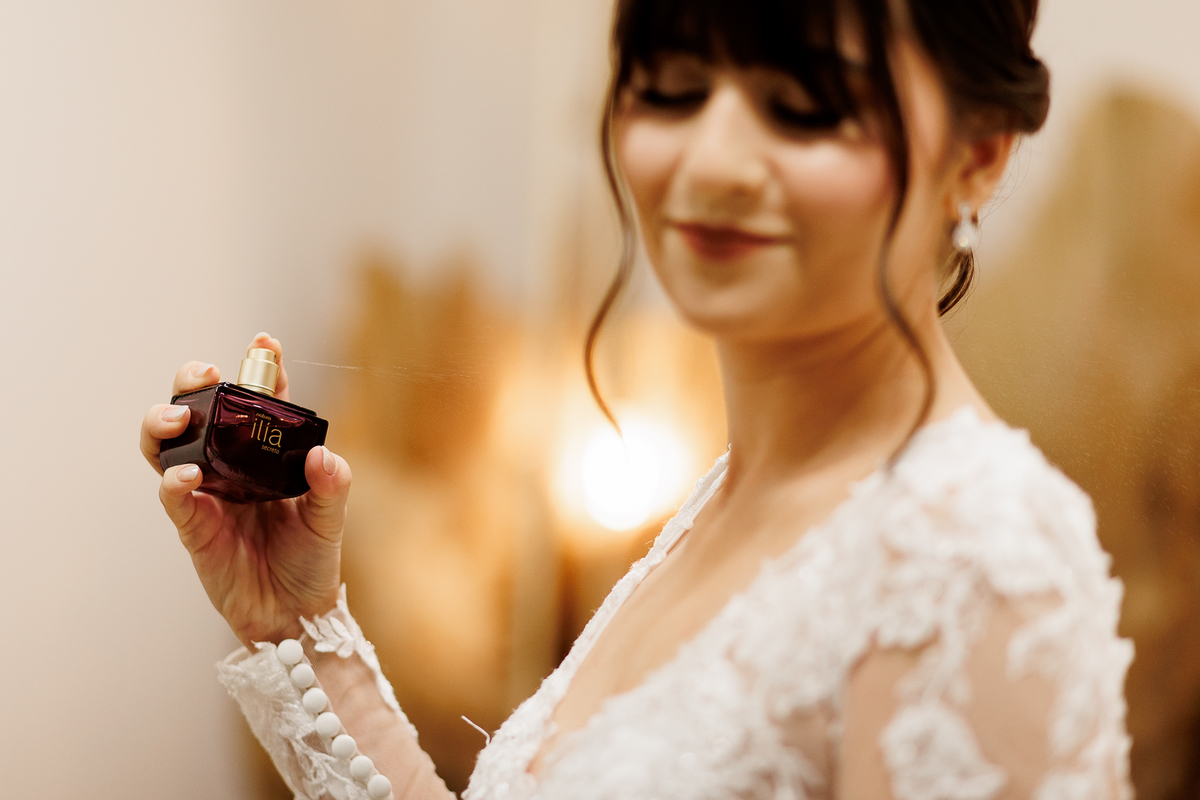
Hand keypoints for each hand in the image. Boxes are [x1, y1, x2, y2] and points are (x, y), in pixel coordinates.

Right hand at [140, 333, 350, 647]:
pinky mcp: (193, 526)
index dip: (259, 367)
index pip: (258, 400)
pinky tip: (187, 474)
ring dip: (164, 422)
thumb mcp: (331, 517)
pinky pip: (173, 496)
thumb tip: (321, 454)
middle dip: (194, 383)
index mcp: (265, 454)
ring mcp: (207, 493)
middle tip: (205, 374)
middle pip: (198, 410)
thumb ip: (332, 484)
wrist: (295, 614)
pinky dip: (174, 480)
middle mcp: (230, 466)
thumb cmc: (311, 559)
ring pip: (167, 444)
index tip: (265, 342)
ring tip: (178, 417)